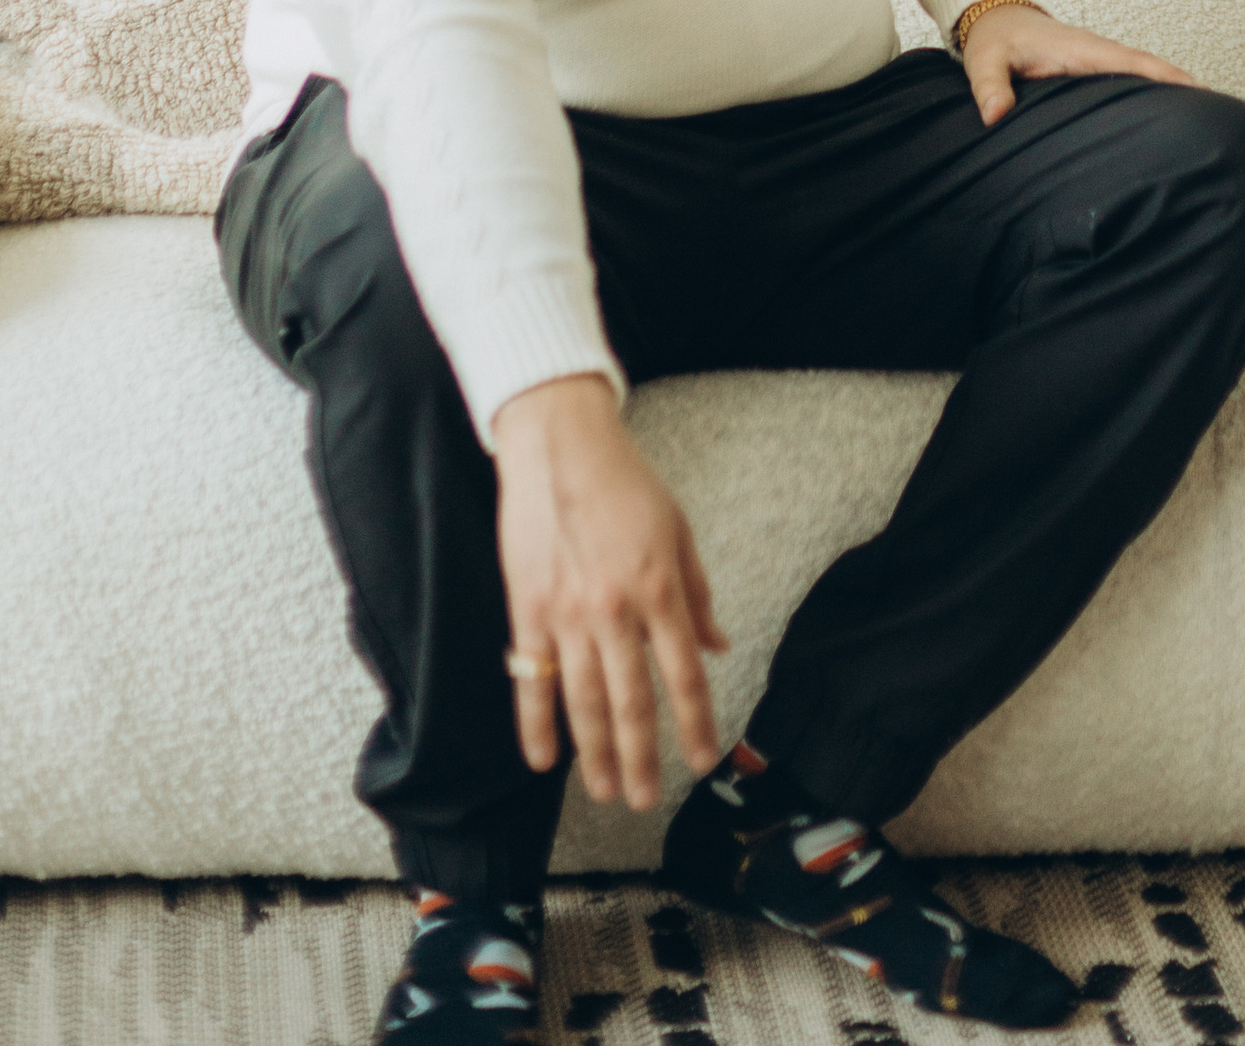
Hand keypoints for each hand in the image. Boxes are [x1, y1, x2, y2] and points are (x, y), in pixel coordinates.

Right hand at [494, 374, 727, 806]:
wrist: (559, 444)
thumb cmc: (624, 481)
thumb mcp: (677, 529)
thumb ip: (696, 593)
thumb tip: (716, 645)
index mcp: (659, 588)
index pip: (683, 673)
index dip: (695, 722)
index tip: (704, 759)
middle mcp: (615, 609)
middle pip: (631, 701)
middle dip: (641, 758)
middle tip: (645, 799)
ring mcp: (567, 614)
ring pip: (583, 702)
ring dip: (595, 754)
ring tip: (604, 792)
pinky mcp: (527, 610)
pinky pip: (531, 681)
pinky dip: (536, 725)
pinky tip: (543, 760)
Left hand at [958, 1, 1192, 130]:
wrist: (995, 16)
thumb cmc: (994, 39)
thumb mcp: (985, 60)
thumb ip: (990, 86)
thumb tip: (996, 114)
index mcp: (1080, 49)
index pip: (1131, 62)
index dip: (1164, 77)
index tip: (1197, 90)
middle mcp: (1097, 51)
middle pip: (1150, 69)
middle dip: (1183, 87)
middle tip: (1219, 113)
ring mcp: (1099, 58)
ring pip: (1145, 74)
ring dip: (1174, 90)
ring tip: (1208, 118)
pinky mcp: (1096, 67)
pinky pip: (1133, 77)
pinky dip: (1156, 89)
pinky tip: (1170, 112)